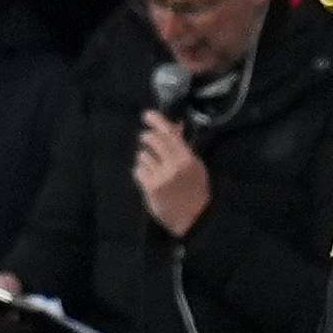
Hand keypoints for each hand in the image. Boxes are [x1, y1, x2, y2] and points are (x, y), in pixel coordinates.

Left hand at [134, 111, 214, 236]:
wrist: (192, 218)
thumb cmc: (194, 190)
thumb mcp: (194, 166)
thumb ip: (182, 146)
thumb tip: (174, 125)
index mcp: (187, 158)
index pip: (169, 133)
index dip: (157, 121)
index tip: (147, 115)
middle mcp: (174, 165)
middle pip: (152, 140)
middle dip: (147, 137)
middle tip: (147, 140)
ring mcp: (161, 176)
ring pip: (142, 155)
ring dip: (145, 158)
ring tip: (154, 168)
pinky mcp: (150, 187)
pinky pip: (138, 170)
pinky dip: (141, 172)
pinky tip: (150, 179)